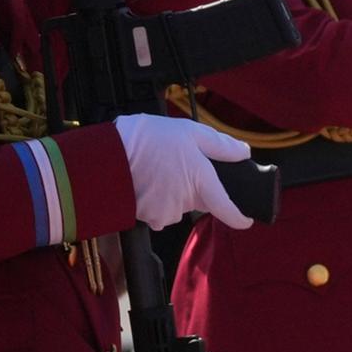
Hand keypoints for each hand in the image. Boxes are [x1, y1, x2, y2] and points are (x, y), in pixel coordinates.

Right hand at [114, 113, 254, 230]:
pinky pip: (157, 210)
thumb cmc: (147, 140)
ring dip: (171, 192)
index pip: (227, 210)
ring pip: (176, 205)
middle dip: (193, 186)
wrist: (107, 156)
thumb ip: (220, 145)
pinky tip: (144, 180)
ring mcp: (164, 211)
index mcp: (201, 182)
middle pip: (198, 200)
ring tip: (155, 169)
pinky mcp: (146, 216)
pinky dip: (154, 198)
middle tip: (176, 164)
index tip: (245, 220)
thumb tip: (243, 153)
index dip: (239, 217)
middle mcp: (185, 202)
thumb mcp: (189, 131)